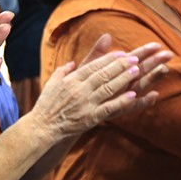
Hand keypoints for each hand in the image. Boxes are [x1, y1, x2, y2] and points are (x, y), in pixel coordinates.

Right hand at [29, 34, 170, 141]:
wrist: (43, 126)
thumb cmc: (47, 104)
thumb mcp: (52, 83)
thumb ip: (63, 71)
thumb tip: (72, 63)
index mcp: (71, 80)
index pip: (93, 66)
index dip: (108, 59)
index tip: (121, 53)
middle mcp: (80, 89)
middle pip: (103, 74)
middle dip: (120, 65)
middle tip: (134, 59)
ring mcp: (86, 103)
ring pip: (108, 88)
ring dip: (124, 79)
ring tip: (137, 71)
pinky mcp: (90, 118)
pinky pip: (109, 108)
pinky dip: (121, 101)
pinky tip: (133, 95)